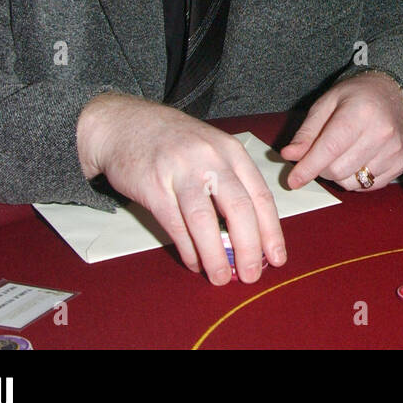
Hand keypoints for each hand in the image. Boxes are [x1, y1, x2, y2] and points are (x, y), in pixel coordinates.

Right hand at [76, 93, 285, 285]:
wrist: (125, 124)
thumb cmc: (175, 142)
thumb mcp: (212, 149)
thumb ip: (231, 182)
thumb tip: (250, 233)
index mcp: (231, 151)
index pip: (260, 195)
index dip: (271, 230)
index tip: (277, 257)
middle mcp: (210, 159)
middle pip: (238, 209)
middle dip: (249, 247)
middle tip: (252, 274)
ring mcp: (181, 172)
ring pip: (205, 222)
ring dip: (216, 256)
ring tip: (222, 278)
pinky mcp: (153, 186)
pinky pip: (175, 225)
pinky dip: (188, 249)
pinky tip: (195, 263)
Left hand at [281, 70, 402, 191]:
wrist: (390, 94)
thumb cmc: (355, 97)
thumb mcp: (325, 105)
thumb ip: (307, 132)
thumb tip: (289, 156)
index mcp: (360, 112)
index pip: (330, 149)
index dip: (308, 167)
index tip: (293, 180)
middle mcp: (381, 132)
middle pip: (338, 170)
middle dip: (321, 168)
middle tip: (322, 154)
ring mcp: (393, 150)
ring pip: (351, 182)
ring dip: (339, 175)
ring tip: (342, 154)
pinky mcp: (399, 164)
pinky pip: (367, 186)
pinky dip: (356, 178)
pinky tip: (358, 159)